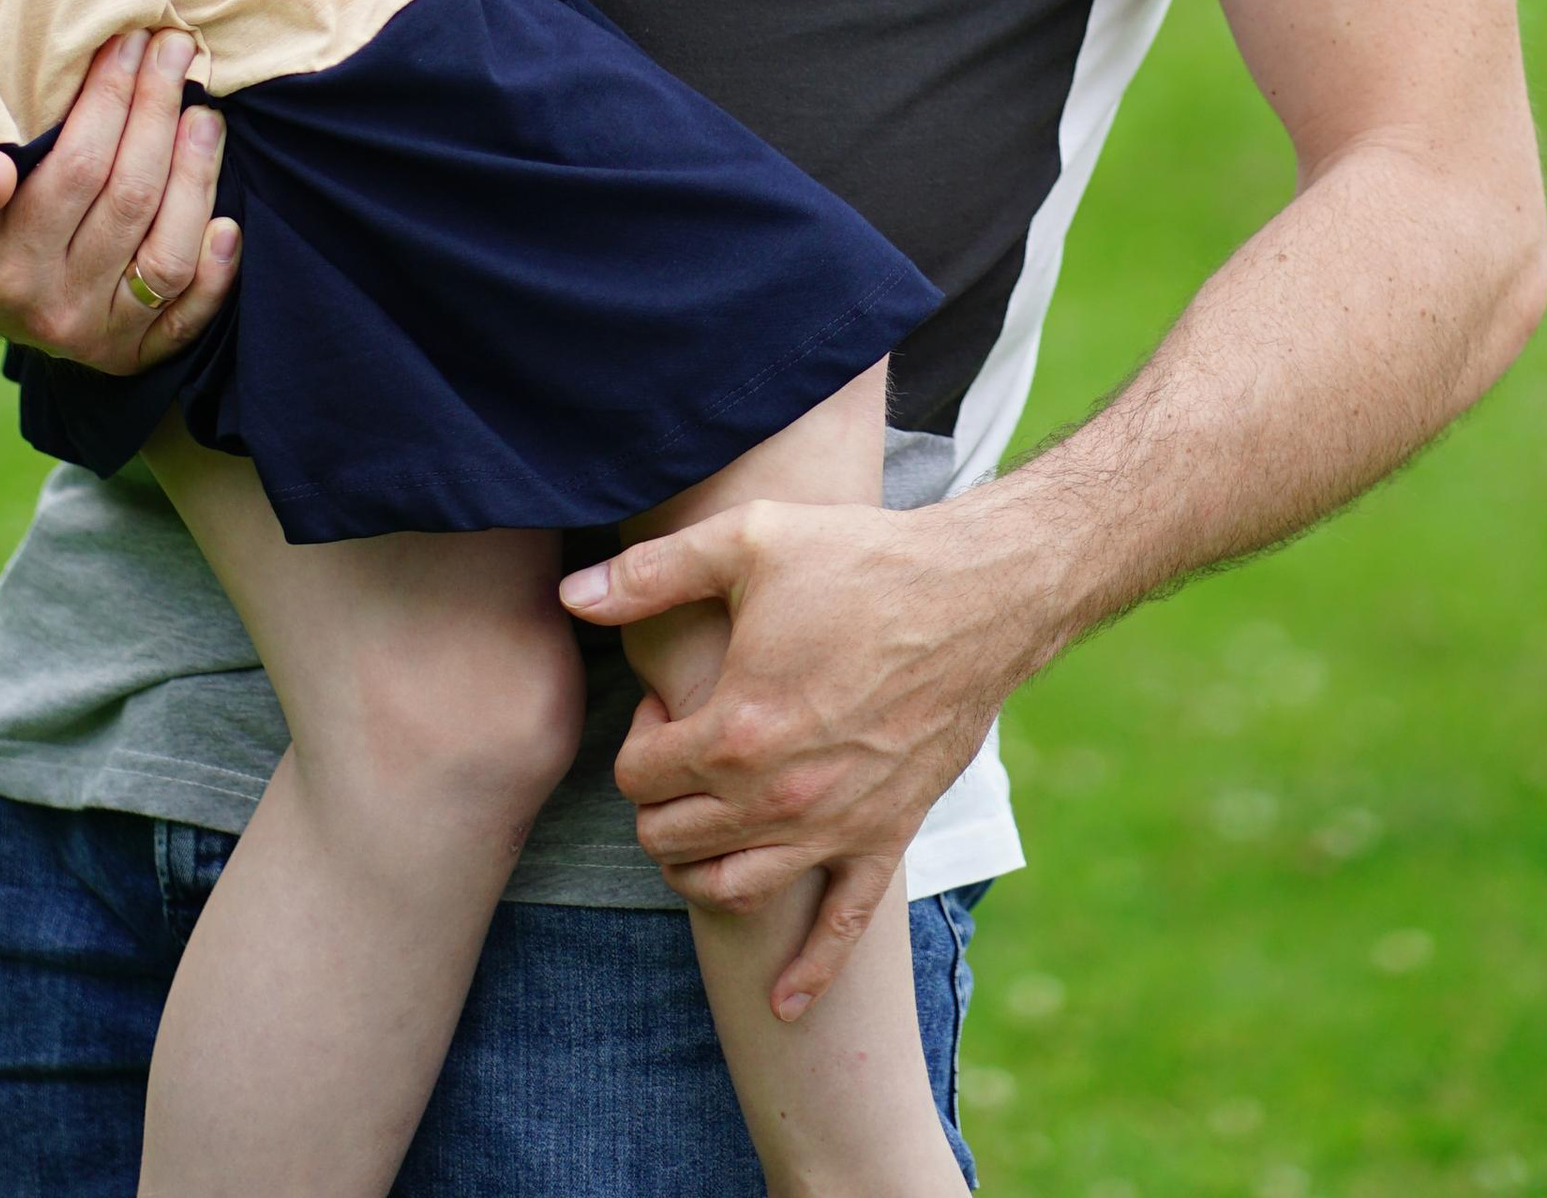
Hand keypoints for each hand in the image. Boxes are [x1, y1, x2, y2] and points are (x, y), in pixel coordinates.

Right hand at [0, 27, 238, 369]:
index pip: (77, 170)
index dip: (112, 100)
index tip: (130, 42)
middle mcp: (50, 308)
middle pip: (130, 201)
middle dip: (159, 113)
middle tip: (174, 49)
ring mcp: (93, 335)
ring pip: (166, 255)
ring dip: (195, 177)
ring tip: (204, 114)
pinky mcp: (126, 351)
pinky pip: (183, 319)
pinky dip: (215, 276)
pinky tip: (227, 223)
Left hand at [559, 495, 1023, 1015]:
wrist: (976, 596)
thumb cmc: (860, 560)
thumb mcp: (747, 543)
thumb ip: (650, 573)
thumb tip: (570, 594)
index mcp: (736, 730)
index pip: (637, 775)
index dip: (637, 737)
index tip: (664, 704)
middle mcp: (779, 796)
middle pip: (672, 839)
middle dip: (657, 802)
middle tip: (681, 750)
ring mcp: (834, 828)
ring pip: (732, 889)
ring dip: (697, 871)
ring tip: (698, 827)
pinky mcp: (885, 839)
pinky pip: (842, 931)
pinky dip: (808, 973)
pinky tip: (784, 1003)